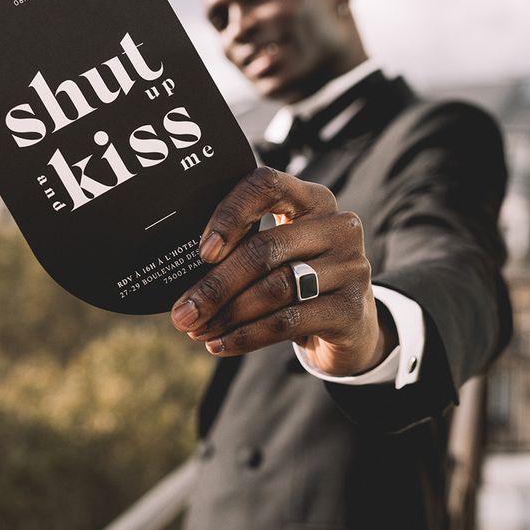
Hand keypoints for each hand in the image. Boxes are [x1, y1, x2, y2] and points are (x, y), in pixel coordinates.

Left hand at [170, 167, 397, 375]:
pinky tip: (220, 344)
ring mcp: (351, 266)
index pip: (266, 184)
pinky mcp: (351, 308)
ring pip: (274, 288)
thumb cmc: (298, 276)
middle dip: (215, 285)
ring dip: (227, 314)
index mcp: (312, 198)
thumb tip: (177, 270)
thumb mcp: (278, 251)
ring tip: (196, 331)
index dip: (230, 213)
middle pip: (264, 249)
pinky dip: (246, 336)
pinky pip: (286, 321)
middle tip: (182, 312)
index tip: (203, 251)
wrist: (351, 323)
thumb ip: (242, 246)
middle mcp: (337, 226)